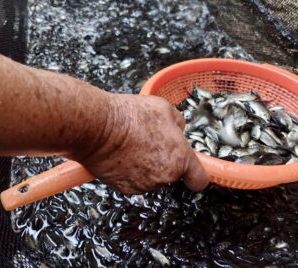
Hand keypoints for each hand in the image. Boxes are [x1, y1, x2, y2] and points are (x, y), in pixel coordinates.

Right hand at [75, 94, 209, 193]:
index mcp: (180, 158)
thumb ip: (178, 123)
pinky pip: (134, 182)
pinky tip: (122, 155)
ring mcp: (145, 185)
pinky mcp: (126, 189)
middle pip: (171, 174)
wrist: (98, 128)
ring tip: (133, 145)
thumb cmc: (130, 116)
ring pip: (152, 178)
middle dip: (164, 160)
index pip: (199, 179)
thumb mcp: (164, 108)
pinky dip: (130, 172)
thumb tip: (178, 129)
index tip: (193, 173)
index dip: (196, 176)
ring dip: (146, 166)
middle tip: (150, 141)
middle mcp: (165, 176)